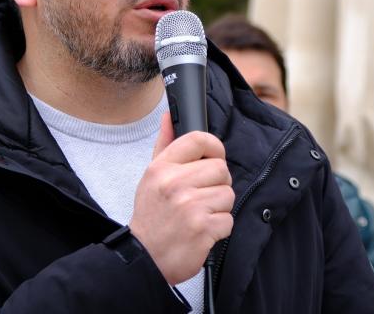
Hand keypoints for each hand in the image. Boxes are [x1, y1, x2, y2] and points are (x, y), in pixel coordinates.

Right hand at [128, 112, 234, 283]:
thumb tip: (168, 116)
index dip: (214, 147)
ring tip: (200, 214)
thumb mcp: (150, 177)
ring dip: (219, 207)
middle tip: (202, 195)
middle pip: (221, 169)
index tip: (213, 158)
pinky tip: (202, 230)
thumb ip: (164, 145)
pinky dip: (219, 228)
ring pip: (228, 194)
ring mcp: (190, 206)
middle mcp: (175, 184)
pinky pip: (228, 219)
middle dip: (217, 184)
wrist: (144, 258)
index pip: (198, 139)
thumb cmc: (151, 215)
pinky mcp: (203, 228)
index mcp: (161, 168)